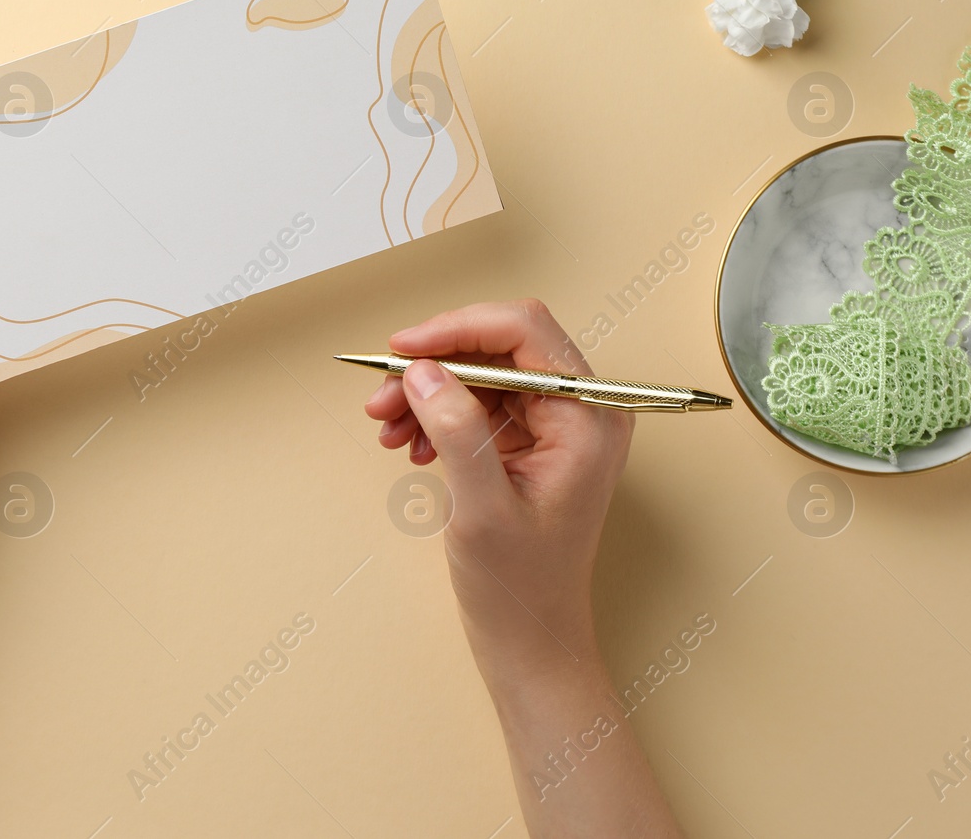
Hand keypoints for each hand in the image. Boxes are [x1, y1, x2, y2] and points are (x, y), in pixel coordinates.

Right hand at [363, 299, 631, 681]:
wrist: (531, 640)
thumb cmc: (521, 588)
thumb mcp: (481, 508)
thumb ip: (457, 431)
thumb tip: (423, 371)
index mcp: (588, 418)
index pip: (524, 331)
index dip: (457, 329)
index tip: (403, 349)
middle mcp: (581, 411)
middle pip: (500, 348)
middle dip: (435, 365)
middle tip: (382, 395)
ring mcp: (558, 427)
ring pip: (483, 374)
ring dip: (429, 392)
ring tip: (387, 427)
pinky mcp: (534, 443)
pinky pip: (480, 405)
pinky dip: (438, 416)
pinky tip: (411, 445)